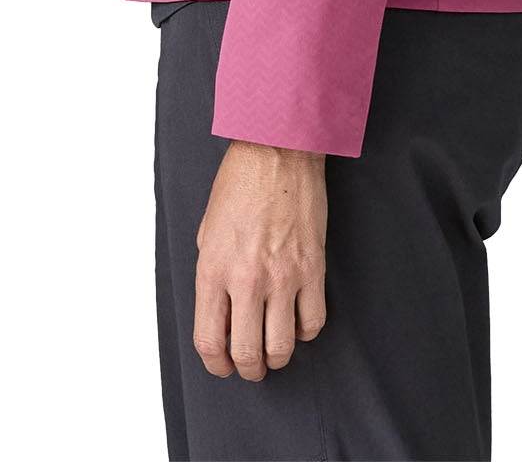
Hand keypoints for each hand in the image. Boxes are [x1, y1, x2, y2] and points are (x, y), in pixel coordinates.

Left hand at [192, 139, 327, 380]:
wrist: (277, 152)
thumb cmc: (240, 184)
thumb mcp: (207, 230)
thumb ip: (212, 275)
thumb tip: (222, 313)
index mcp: (213, 269)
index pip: (209, 341)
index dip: (216, 364)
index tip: (223, 365)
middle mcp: (247, 280)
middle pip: (248, 354)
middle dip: (248, 370)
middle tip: (252, 367)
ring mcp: (283, 276)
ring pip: (283, 347)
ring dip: (277, 356)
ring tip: (274, 348)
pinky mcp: (313, 268)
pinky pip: (313, 322)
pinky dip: (306, 331)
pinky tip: (298, 320)